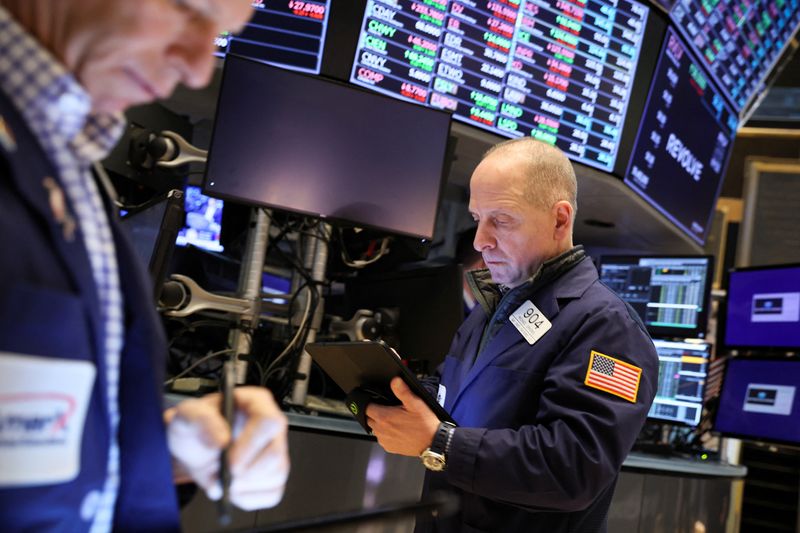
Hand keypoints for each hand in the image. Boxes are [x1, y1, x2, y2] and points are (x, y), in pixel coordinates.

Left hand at [165, 386, 289, 510]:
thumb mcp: (187, 416)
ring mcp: (276, 451)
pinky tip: (233, 489)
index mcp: (256, 403)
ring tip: (222, 480)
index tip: (229, 462)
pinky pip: (272, 493)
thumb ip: (200, 420)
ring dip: (244, 486)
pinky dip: (249, 499)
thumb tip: (221, 439)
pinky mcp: (273, 474)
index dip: (250, 445)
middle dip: (245, 472)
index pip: (268, 422)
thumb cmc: (195, 428)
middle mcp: (270, 427)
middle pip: (275, 454)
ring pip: (276, 475)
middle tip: (222, 476)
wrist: (192, 450)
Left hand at [365, 377, 439, 456]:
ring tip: (395, 420)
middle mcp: (381, 430)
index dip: (370, 402)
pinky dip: (386, 434)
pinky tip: (397, 430)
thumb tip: (395, 381)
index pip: (366, 407)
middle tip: (390, 410)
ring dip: (380, 423)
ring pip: (375, 428)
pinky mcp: (389, 448)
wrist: (433, 442)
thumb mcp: (415, 403)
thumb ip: (402, 391)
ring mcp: (384, 440)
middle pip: (369, 418)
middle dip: (376, 412)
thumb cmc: (425, 424)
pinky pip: (382, 438)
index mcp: (384, 417)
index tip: (378, 401)